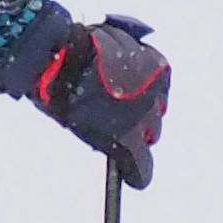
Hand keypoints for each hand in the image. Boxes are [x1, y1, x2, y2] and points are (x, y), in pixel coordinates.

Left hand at [0, 7, 168, 187]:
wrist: (62, 51)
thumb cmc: (61, 91)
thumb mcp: (79, 125)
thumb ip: (105, 138)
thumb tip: (113, 140)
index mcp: (126, 138)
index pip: (143, 169)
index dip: (137, 172)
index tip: (134, 172)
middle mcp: (146, 117)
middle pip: (152, 133)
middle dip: (140, 131)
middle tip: (123, 124)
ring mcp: (153, 89)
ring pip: (158, 107)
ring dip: (145, 104)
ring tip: (124, 94)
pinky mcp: (156, 64)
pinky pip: (160, 81)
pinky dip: (150, 81)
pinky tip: (133, 77)